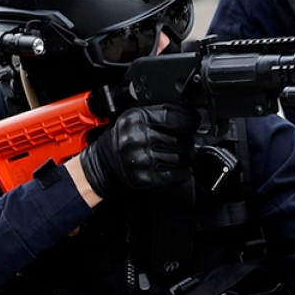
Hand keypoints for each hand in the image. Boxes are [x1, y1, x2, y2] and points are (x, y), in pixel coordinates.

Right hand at [79, 105, 197, 200]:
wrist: (100, 167)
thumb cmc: (120, 141)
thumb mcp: (133, 120)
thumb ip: (157, 116)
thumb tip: (189, 118)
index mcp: (136, 119)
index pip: (173, 117)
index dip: (189, 121)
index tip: (194, 123)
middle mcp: (138, 138)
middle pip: (180, 139)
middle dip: (189, 141)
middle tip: (187, 142)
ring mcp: (142, 159)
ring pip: (180, 157)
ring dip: (188, 157)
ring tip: (184, 155)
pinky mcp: (146, 178)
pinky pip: (175, 175)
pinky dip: (184, 172)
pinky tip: (181, 168)